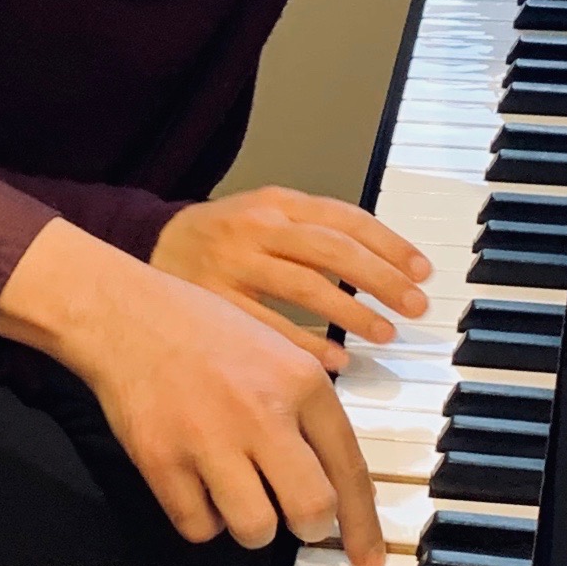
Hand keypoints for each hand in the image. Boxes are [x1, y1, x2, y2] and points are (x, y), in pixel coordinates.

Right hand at [0, 220, 384, 565]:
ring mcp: (209, 438)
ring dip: (251, 525)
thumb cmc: (198, 330)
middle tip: (291, 517)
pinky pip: (199, 527)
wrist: (122, 313)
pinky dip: (202, 518)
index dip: (363, 527)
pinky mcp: (161, 459)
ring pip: (256, 530)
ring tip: (235, 493)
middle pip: (311, 512)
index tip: (367, 560)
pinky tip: (195, 486)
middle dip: (306, 527)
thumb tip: (337, 485)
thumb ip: (306, 411)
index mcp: (300, 381)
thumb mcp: (274, 349)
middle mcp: (262, 412)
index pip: (349, 470)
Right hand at [153, 187, 429, 358]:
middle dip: (381, 279)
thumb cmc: (218, 239)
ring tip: (384, 334)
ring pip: (305, 285)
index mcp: (275, 204)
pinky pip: (268, 326)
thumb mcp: (264, 215)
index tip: (421, 271)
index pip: (345, 218)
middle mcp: (255, 228)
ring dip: (352, 313)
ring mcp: (231, 264)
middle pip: (332, 250)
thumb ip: (314, 233)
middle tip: (414, 306)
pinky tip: (336, 361)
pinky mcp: (211, 301)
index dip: (389, 245)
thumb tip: (386, 264)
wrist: (145, 247)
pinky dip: (306, 345)